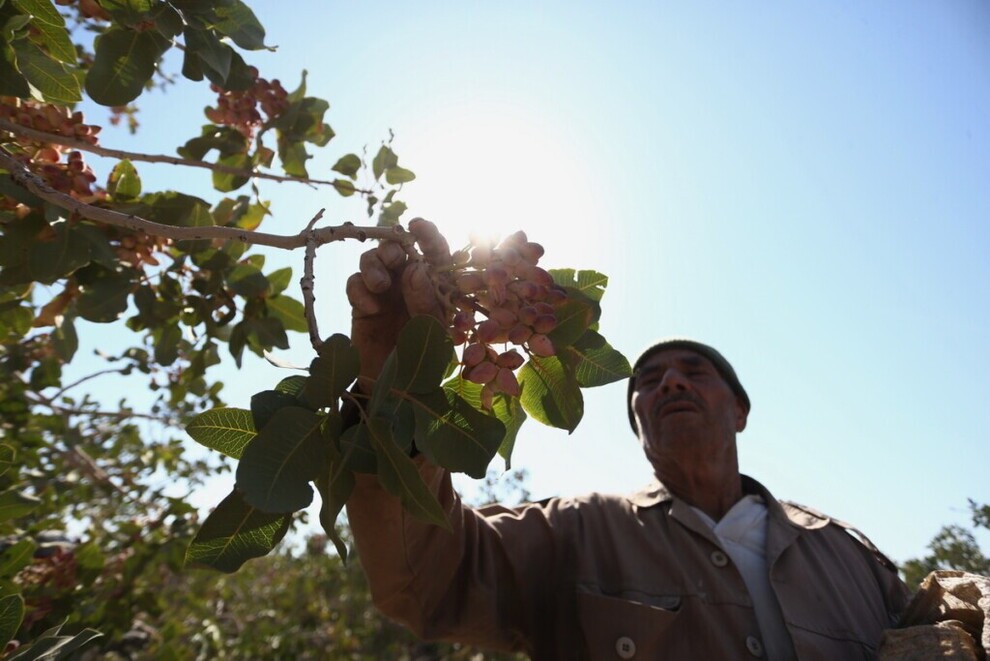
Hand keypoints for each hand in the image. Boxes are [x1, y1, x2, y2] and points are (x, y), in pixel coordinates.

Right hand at [346, 218, 451, 388]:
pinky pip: (355, 282)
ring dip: (374, 265)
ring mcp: (385, 292)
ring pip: (373, 259)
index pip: (436, 253)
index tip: (418, 225)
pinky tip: (369, 308)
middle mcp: (411, 283)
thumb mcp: (433, 334)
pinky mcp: (361, 303)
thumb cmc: (422, 362)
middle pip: (399, 248)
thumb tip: (416, 267)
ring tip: (380, 286)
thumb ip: (427, 302)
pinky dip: (360, 289)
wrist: (391, 392)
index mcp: (436, 286)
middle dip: (394, 246)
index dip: (428, 234)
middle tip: (394, 258)